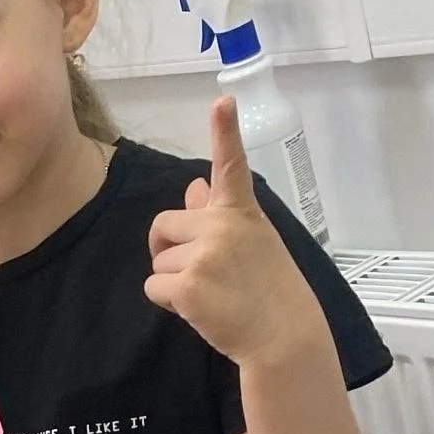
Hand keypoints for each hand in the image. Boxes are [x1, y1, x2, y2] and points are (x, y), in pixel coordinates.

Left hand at [144, 97, 325, 367]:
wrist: (281, 334)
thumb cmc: (267, 286)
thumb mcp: (251, 240)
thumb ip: (217, 212)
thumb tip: (193, 187)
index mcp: (240, 210)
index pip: (230, 164)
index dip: (224, 131)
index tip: (222, 100)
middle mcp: (222, 225)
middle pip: (163, 224)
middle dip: (171, 247)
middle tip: (203, 270)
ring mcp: (204, 254)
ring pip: (157, 258)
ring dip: (173, 277)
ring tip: (210, 290)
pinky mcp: (187, 285)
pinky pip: (153, 285)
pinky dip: (167, 300)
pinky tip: (198, 306)